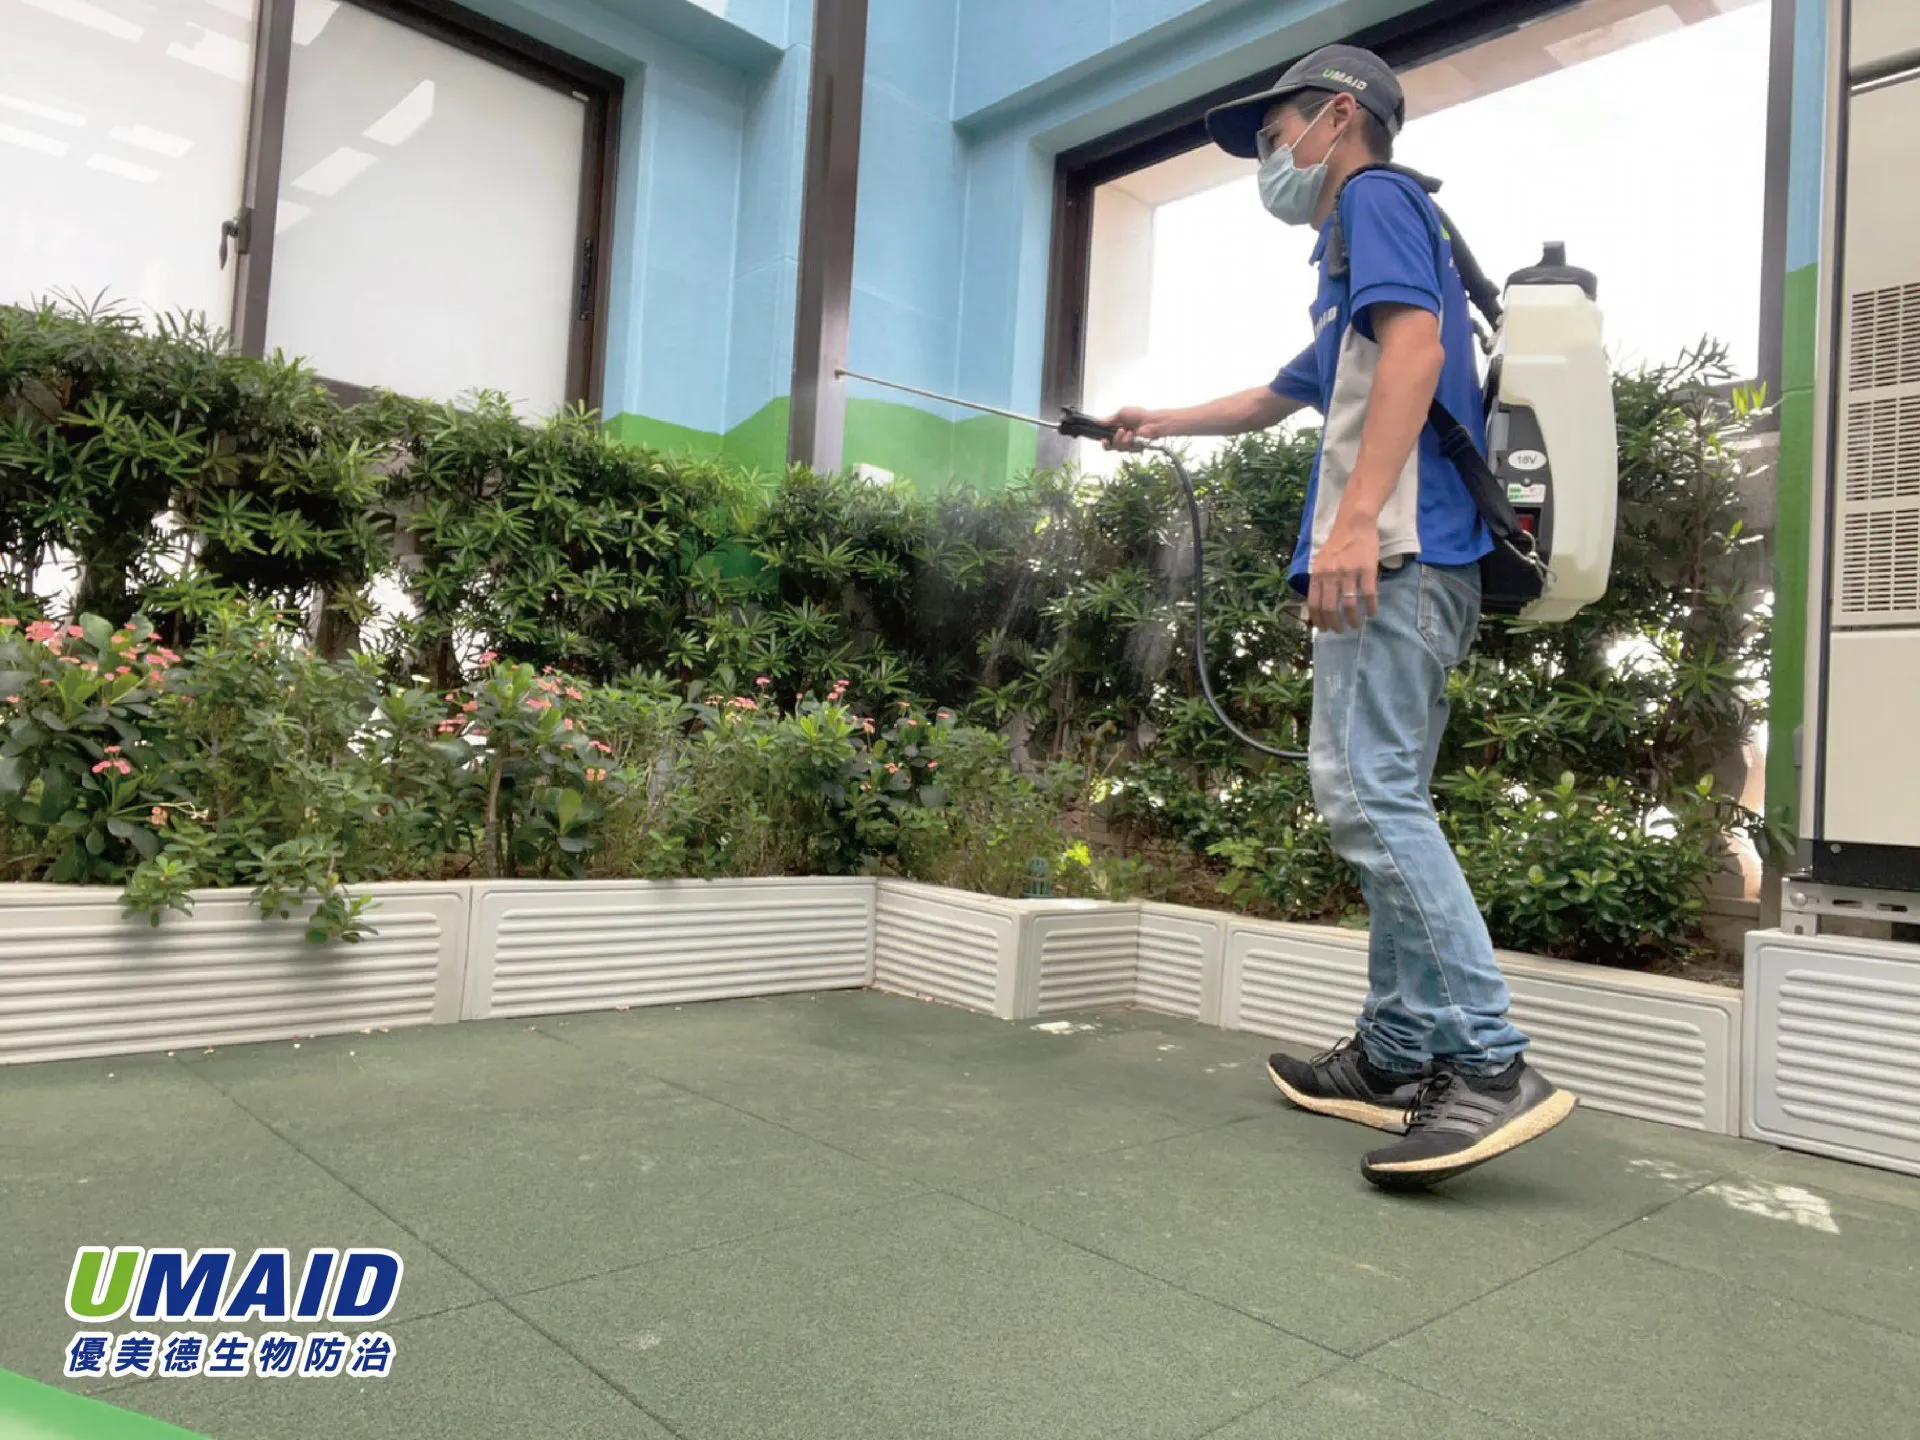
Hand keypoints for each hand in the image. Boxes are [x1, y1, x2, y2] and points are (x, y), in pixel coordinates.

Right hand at [1101, 406, 1162, 450]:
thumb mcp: (1122, 413)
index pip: (1106, 435)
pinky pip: (1126, 449)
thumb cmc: (1140, 415)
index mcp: (1117, 427)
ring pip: (1116, 447)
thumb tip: (1099, 422)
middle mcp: (1122, 436)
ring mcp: (1128, 443)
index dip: (1101, 437)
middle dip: (1106, 444)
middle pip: (1109, 446)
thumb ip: (1109, 419)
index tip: (1100, 437)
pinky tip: (1132, 435)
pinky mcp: (1134, 448)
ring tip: (1126, 431)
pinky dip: (1128, 441)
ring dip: (1119, 439)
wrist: (1152, 421)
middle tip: (1105, 440)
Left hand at [1308, 513, 1379, 631]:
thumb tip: (1318, 604)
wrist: (1353, 524)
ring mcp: (1349, 572)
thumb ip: (1318, 580)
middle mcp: (1331, 575)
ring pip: (1349, 605)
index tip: (1324, 629)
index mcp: (1318, 574)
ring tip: (1356, 625)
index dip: (1318, 620)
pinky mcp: (1367, 570)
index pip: (1314, 604)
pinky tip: (1372, 613)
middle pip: (1330, 608)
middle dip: (1335, 624)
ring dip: (1353, 619)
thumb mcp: (1320, 562)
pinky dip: (1370, 608)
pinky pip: (1369, 595)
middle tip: (1341, 631)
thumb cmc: (1337, 544)